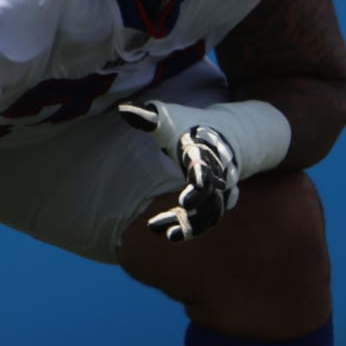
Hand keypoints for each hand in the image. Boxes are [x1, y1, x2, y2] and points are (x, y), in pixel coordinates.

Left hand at [119, 100, 241, 241]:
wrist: (222, 133)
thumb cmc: (189, 124)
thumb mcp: (169, 117)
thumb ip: (148, 116)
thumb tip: (122, 110)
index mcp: (205, 149)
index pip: (206, 163)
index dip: (201, 175)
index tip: (191, 189)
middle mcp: (217, 172)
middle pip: (214, 192)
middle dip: (200, 202)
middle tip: (182, 209)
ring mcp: (219, 189)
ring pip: (210, 213)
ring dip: (193, 224)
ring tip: (169, 236)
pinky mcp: (214, 202)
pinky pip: (204, 219)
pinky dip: (189, 228)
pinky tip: (168, 234)